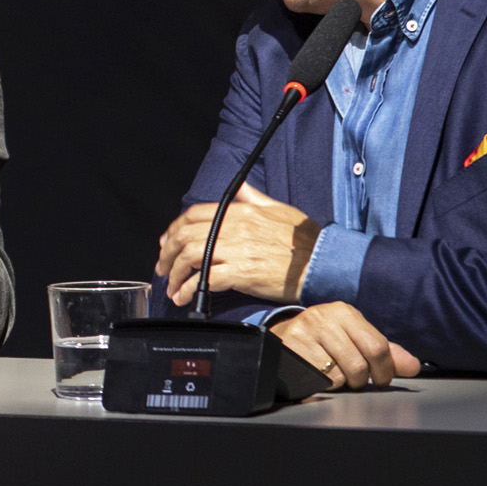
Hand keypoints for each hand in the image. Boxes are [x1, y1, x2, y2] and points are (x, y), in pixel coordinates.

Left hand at [157, 182, 321, 307]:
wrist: (322, 262)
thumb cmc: (305, 239)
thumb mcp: (278, 209)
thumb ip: (253, 198)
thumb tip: (240, 188)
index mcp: (242, 212)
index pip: (195, 214)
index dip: (175, 228)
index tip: (167, 242)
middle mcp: (235, 228)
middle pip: (186, 234)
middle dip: (167, 252)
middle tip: (163, 267)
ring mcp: (237, 250)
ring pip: (191, 256)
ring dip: (175, 273)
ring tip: (172, 287)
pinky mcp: (242, 273)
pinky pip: (205, 280)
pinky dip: (189, 289)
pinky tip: (184, 297)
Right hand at [270, 303, 420, 389]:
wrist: (281, 340)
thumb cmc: (323, 341)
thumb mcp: (353, 339)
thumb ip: (385, 352)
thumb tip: (413, 366)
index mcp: (344, 312)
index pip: (377, 346)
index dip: (385, 370)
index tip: (381, 379)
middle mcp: (324, 317)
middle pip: (360, 364)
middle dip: (363, 380)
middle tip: (359, 382)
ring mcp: (305, 332)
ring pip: (341, 374)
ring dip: (342, 383)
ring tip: (334, 374)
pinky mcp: (292, 349)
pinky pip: (320, 380)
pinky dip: (323, 385)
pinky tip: (317, 375)